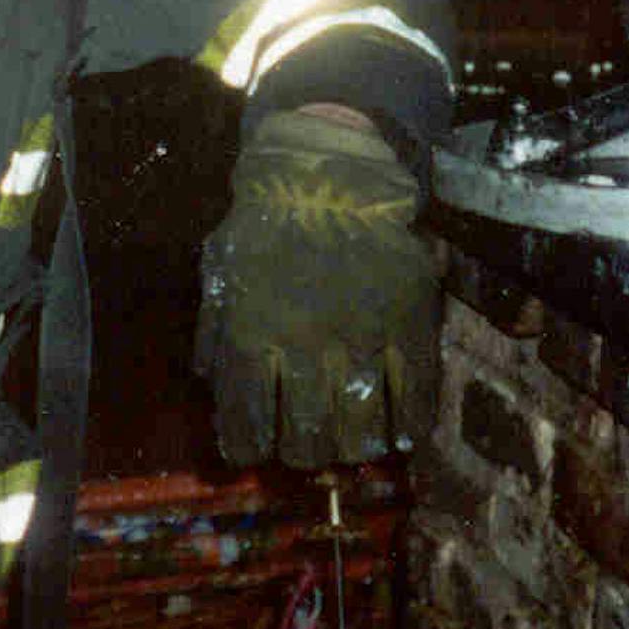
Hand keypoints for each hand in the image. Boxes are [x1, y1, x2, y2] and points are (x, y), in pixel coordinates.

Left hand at [193, 108, 440, 468]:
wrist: (330, 175)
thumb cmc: (266, 225)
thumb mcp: (219, 275)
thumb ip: (212, 334)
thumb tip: (213, 388)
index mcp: (250, 337)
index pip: (245, 427)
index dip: (248, 451)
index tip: (255, 450)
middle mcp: (304, 348)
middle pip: (306, 442)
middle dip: (303, 453)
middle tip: (307, 443)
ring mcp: (361, 340)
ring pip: (360, 434)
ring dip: (352, 449)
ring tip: (350, 442)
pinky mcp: (409, 326)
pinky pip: (415, 399)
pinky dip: (408, 427)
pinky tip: (399, 432)